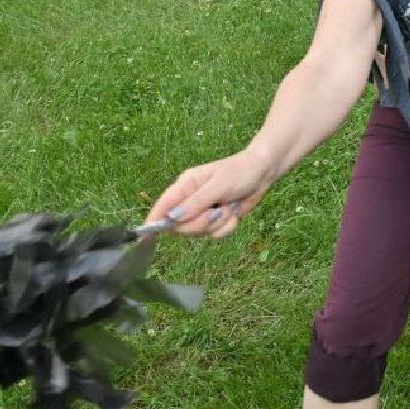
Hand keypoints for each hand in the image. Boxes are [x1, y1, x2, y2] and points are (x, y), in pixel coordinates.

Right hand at [145, 148, 276, 239]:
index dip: (154, 221)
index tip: (147, 236)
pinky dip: (227, 226)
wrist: (263, 173)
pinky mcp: (216, 220)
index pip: (163, 205)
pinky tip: (235, 212)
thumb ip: (196, 202)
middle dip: (199, 224)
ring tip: (228, 207)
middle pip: (180, 226)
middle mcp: (190, 200)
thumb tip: (172, 217)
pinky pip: (215, 234)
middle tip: (216, 212)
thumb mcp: (218, 185)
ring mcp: (203, 211)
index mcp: (185, 185)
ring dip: (217, 223)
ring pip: (199, 232)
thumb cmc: (239, 172)